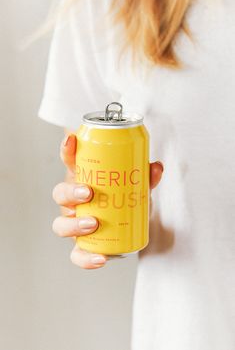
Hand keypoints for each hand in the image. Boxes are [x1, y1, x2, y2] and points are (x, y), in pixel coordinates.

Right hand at [52, 133, 163, 268]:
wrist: (126, 222)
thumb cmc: (123, 197)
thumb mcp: (134, 185)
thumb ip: (145, 177)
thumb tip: (156, 168)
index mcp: (83, 180)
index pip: (69, 162)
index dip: (67, 150)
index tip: (72, 139)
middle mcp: (73, 201)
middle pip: (59, 194)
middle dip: (70, 193)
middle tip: (88, 193)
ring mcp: (74, 223)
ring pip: (60, 225)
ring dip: (73, 225)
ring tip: (93, 224)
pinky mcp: (82, 244)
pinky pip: (76, 254)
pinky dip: (85, 258)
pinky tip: (100, 259)